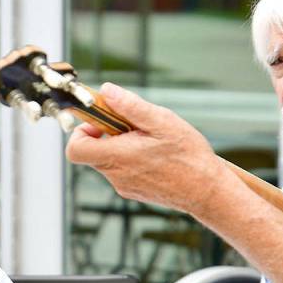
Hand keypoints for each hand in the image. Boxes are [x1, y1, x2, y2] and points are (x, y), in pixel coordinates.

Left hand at [65, 83, 227, 215]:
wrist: (207, 191)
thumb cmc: (188, 156)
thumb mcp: (162, 121)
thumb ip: (130, 106)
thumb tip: (106, 91)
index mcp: (118, 156)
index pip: (75, 149)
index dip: (80, 130)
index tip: (99, 120)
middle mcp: (116, 175)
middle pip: (93, 151)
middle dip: (106, 134)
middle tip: (132, 125)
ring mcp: (124, 186)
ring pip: (109, 160)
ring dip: (122, 145)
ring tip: (150, 140)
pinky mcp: (134, 191)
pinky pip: (122, 170)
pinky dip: (131, 158)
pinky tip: (156, 154)